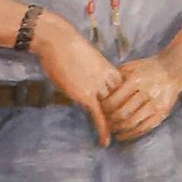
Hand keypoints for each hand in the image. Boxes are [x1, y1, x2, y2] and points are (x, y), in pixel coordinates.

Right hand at [30, 16, 120, 144]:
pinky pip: (99, 117)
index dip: (124, 102)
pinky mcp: (86, 95)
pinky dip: (104, 130)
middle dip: (123, 116)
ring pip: (112, 110)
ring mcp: (97, 87)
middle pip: (121, 102)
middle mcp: (107, 79)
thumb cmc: (64, 45)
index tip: (126, 112)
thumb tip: (84, 76)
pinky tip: (105, 142)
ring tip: (117, 138)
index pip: (123, 90)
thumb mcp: (83, 58)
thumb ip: (88, 71)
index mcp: (108, 68)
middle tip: (124, 130)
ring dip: (115, 125)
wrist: (56, 40)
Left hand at [103, 54, 181, 141]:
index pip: (115, 100)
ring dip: (119, 129)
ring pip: (132, 123)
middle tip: (103, 122)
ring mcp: (155, 104)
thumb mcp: (130, 67)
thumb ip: (116, 78)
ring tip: (111, 129)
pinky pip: (144, 128)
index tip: (99, 110)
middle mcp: (146, 92)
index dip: (104, 108)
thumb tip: (100, 93)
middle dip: (110, 121)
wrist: (171, 71)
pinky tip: (122, 135)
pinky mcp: (161, 113)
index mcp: (136, 80)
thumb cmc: (146, 69)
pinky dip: (131, 134)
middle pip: (122, 113)